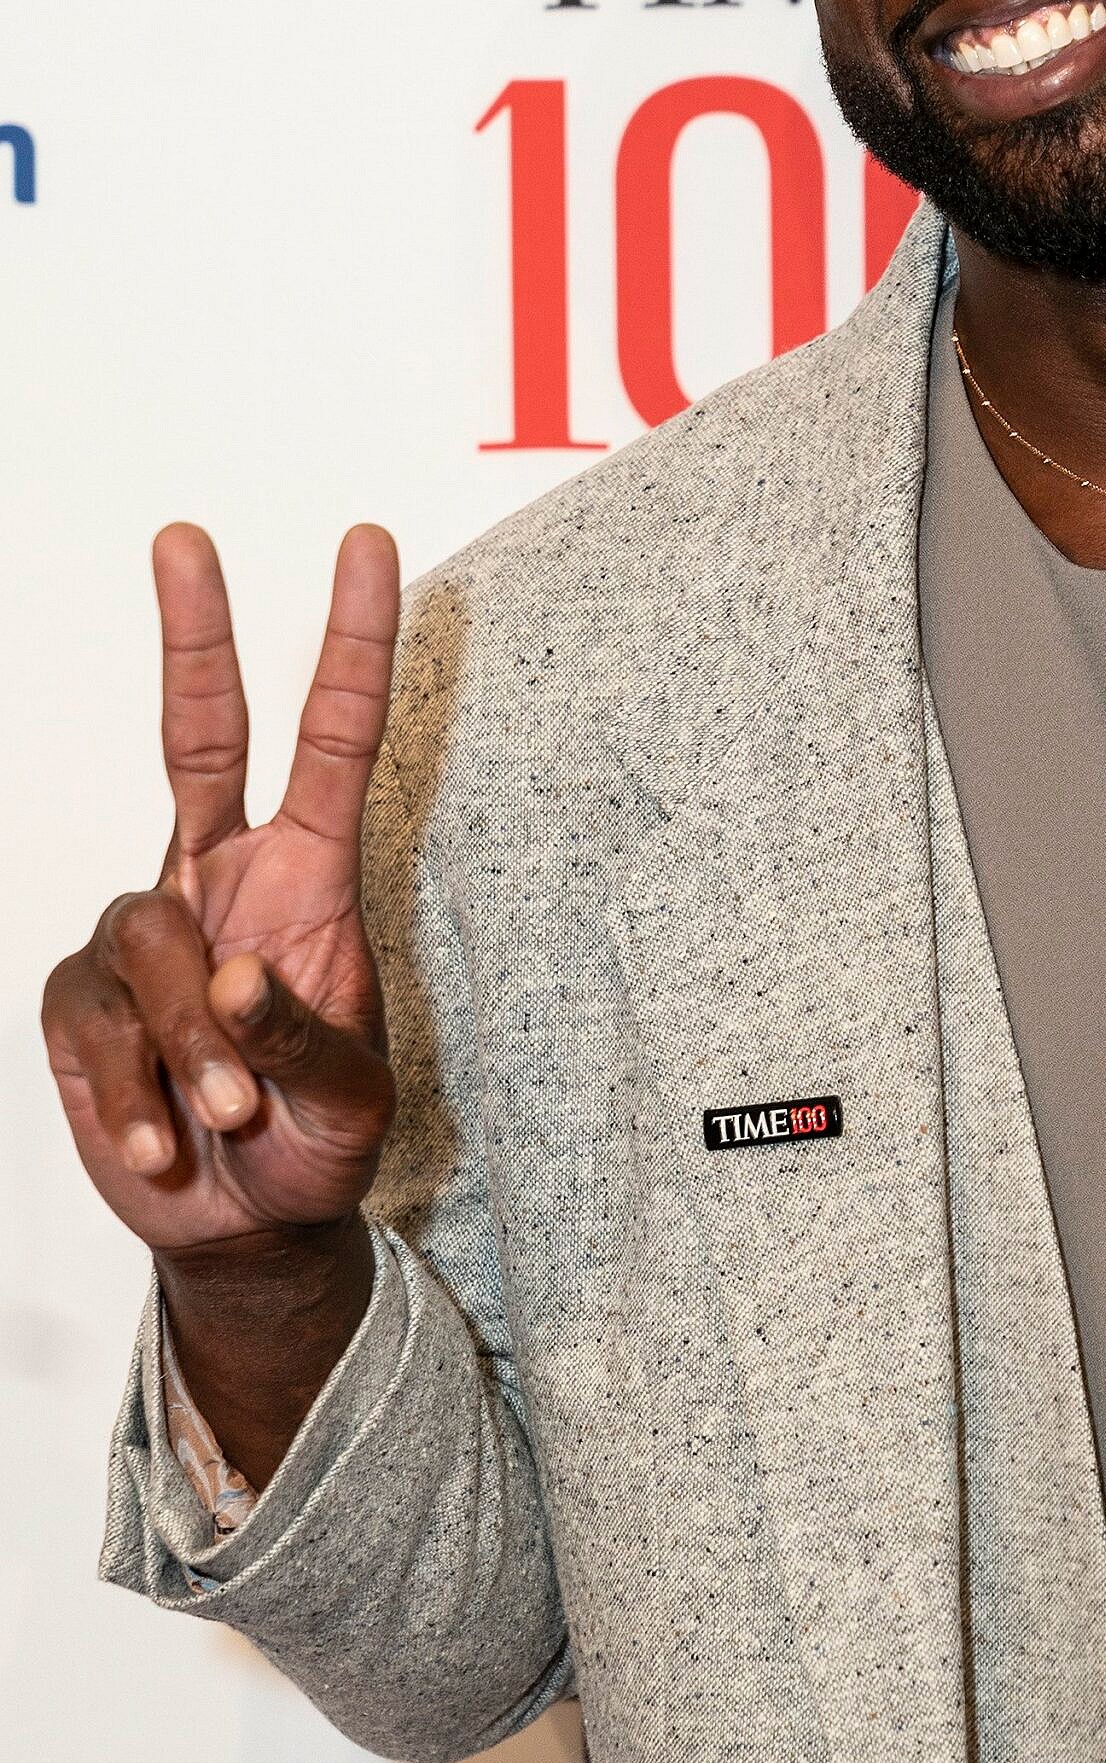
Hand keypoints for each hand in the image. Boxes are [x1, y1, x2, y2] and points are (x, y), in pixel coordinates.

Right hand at [43, 524, 401, 1259]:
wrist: (248, 1226)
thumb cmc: (316, 1139)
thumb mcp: (351, 1100)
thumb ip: (304, 1040)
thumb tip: (232, 978)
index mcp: (311, 877)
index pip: (334, 740)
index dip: (353, 644)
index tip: (369, 545)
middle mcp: (223, 879)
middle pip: (198, 737)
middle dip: (195, 636)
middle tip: (183, 536)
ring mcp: (144, 935)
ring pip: (150, 939)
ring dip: (191, 1042)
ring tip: (229, 1118)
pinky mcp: (80, 1003)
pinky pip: (95, 1025)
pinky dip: (131, 1092)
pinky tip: (162, 1144)